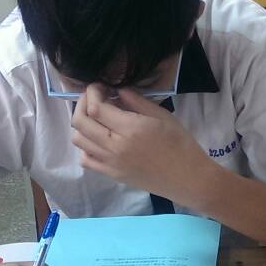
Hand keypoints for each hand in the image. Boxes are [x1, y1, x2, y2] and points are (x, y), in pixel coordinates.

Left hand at [70, 86, 212, 200]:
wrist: (187, 178)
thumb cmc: (180, 144)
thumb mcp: (162, 116)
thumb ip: (136, 101)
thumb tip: (116, 91)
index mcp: (131, 129)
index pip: (96, 107)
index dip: (92, 92)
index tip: (100, 86)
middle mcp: (115, 146)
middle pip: (80, 122)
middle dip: (82, 103)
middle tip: (94, 97)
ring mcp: (111, 163)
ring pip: (78, 140)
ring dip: (82, 124)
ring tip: (96, 117)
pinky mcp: (111, 175)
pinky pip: (86, 159)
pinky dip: (86, 146)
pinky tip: (99, 139)